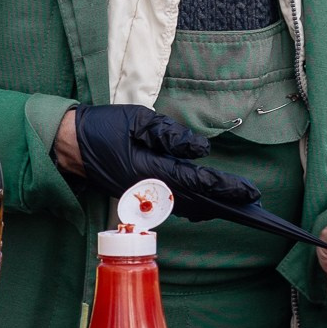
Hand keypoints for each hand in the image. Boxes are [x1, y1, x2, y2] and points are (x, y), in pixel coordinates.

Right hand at [63, 103, 260, 206]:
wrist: (70, 145)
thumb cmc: (105, 127)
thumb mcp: (138, 120)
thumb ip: (170, 135)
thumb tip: (201, 150)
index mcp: (150, 169)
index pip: (197, 182)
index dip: (225, 187)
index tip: (250, 192)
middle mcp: (150, 190)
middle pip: (197, 201)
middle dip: (227, 203)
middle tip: (256, 206)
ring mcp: (144, 197)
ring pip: (186, 207)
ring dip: (214, 208)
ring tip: (241, 207)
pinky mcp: (140, 197)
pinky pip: (174, 206)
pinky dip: (196, 207)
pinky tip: (210, 204)